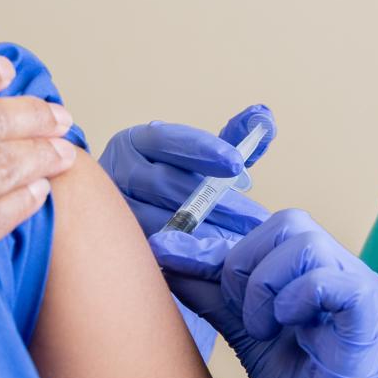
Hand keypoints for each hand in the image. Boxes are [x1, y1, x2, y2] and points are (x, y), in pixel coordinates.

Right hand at [98, 105, 275, 237]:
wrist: (131, 211)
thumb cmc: (176, 177)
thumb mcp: (201, 154)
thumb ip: (233, 136)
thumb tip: (262, 116)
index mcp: (138, 141)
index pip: (167, 140)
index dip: (202, 150)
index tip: (237, 163)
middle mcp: (120, 170)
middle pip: (165, 184)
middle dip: (216, 203)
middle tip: (255, 218)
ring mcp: (115, 208)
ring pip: (158, 219)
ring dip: (205, 232)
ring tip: (243, 242)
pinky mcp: (120, 241)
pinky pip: (154, 249)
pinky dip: (188, 254)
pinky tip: (218, 262)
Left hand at [150, 210, 377, 377]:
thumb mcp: (250, 341)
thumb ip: (218, 296)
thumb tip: (167, 253)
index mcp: (325, 279)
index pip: (272, 228)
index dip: (220, 247)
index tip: (172, 262)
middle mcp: (350, 278)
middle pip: (288, 223)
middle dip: (243, 265)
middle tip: (240, 319)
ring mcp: (365, 296)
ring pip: (303, 241)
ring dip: (263, 285)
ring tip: (262, 331)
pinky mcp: (371, 323)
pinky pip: (328, 278)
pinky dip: (292, 298)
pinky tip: (281, 332)